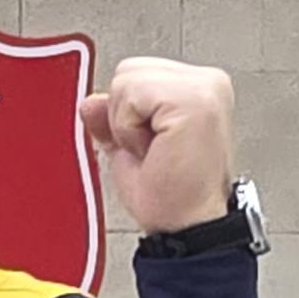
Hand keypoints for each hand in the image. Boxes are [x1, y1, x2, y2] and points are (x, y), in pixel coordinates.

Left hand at [76, 56, 237, 236]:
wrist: (189, 227)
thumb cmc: (173, 198)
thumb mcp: (129, 150)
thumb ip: (111, 119)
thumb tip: (91, 102)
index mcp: (197, 89)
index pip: (135, 74)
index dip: (126, 114)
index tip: (150, 146)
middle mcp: (207, 83)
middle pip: (128, 70)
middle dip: (125, 114)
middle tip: (152, 150)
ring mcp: (205, 87)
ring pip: (126, 79)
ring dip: (127, 123)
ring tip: (155, 150)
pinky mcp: (194, 99)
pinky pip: (131, 94)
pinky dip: (129, 128)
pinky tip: (155, 149)